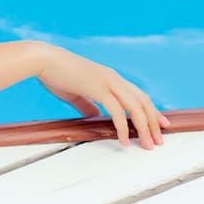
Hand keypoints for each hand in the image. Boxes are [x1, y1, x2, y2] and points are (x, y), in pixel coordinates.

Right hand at [35, 43, 167, 149]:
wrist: (43, 60)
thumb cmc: (54, 74)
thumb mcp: (74, 92)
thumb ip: (86, 104)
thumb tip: (94, 116)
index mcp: (110, 77)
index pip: (138, 95)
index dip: (150, 110)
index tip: (159, 124)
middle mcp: (114, 78)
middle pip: (143, 102)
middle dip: (153, 122)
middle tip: (159, 139)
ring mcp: (108, 82)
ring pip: (136, 107)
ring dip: (144, 128)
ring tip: (148, 144)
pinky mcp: (99, 89)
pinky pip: (117, 112)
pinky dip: (123, 127)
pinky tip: (124, 141)